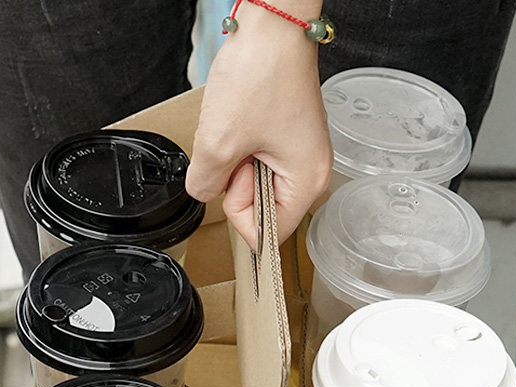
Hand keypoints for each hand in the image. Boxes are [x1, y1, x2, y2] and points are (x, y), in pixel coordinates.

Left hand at [185, 1, 332, 250]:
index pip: (269, 233)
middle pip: (261, 208)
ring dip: (235, 161)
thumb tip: (204, 194)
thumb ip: (204, 185)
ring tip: (241, 127)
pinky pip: (255, 160)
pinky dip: (240, 146)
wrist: (272, 24)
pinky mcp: (287, 137)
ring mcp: (300, 154)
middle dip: (236, 181)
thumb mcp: (218, 142)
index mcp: (307, 182)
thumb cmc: (260, 73)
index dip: (240, 214)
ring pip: (253, 183)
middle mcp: (311, 172)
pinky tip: (242, 121)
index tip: (233, 177)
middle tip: (238, 144)